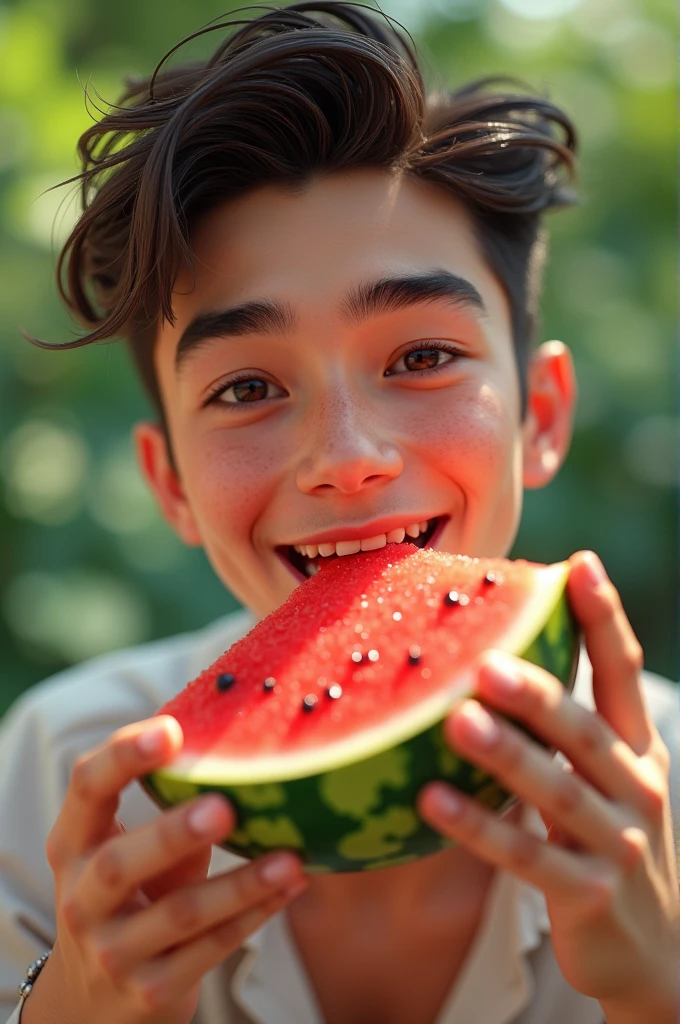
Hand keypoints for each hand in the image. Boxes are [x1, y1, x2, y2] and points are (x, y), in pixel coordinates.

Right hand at [41, 716, 307, 1023]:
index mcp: (74, 844)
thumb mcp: (131, 851)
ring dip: (240, 885)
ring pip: (179, 916)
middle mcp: (81, 899)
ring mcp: (112, 951)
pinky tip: (291, 887)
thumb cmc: (129, 896)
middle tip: (225, 807)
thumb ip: (171, 808)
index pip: (86, 788)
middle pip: (118, 864)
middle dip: (172, 834)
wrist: (93, 1003)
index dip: (123, 756)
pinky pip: (210, 950)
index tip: (172, 730)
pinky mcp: (151, 990)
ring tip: (290, 859)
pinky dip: (255, 915)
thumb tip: (245, 745)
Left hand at [417, 550, 679, 1019]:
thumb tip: (495, 664)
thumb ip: (567, 733)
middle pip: (584, 730)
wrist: (659, 956)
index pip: (623, 673)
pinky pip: (529, 859)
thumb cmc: (611, 843)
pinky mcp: (592, 895)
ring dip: (506, 755)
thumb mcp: (606, 782)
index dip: (604, 618)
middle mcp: (636, 788)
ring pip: (557, 791)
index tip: (578, 564)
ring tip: (456, 720)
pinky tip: (432, 801)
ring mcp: (619, 844)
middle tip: (485, 660)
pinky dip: (481, 830)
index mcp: (637, 750)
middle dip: (538, 692)